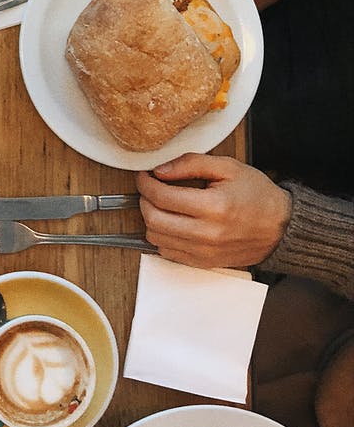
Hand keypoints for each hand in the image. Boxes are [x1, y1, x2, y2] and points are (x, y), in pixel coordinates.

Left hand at [137, 153, 291, 267]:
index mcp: (214, 206)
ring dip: (151, 219)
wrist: (281, 227)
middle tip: (150, 188)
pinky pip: (168, 253)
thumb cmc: (257, 195)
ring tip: (161, 205)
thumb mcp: (228, 167)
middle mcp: (207, 233)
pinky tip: (171, 222)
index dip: (146, 183)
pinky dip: (162, 236)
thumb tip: (160, 170)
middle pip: (154, 219)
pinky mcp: (204, 262)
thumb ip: (191, 163)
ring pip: (156, 238)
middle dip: (144, 200)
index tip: (144, 175)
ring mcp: (204, 252)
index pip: (162, 197)